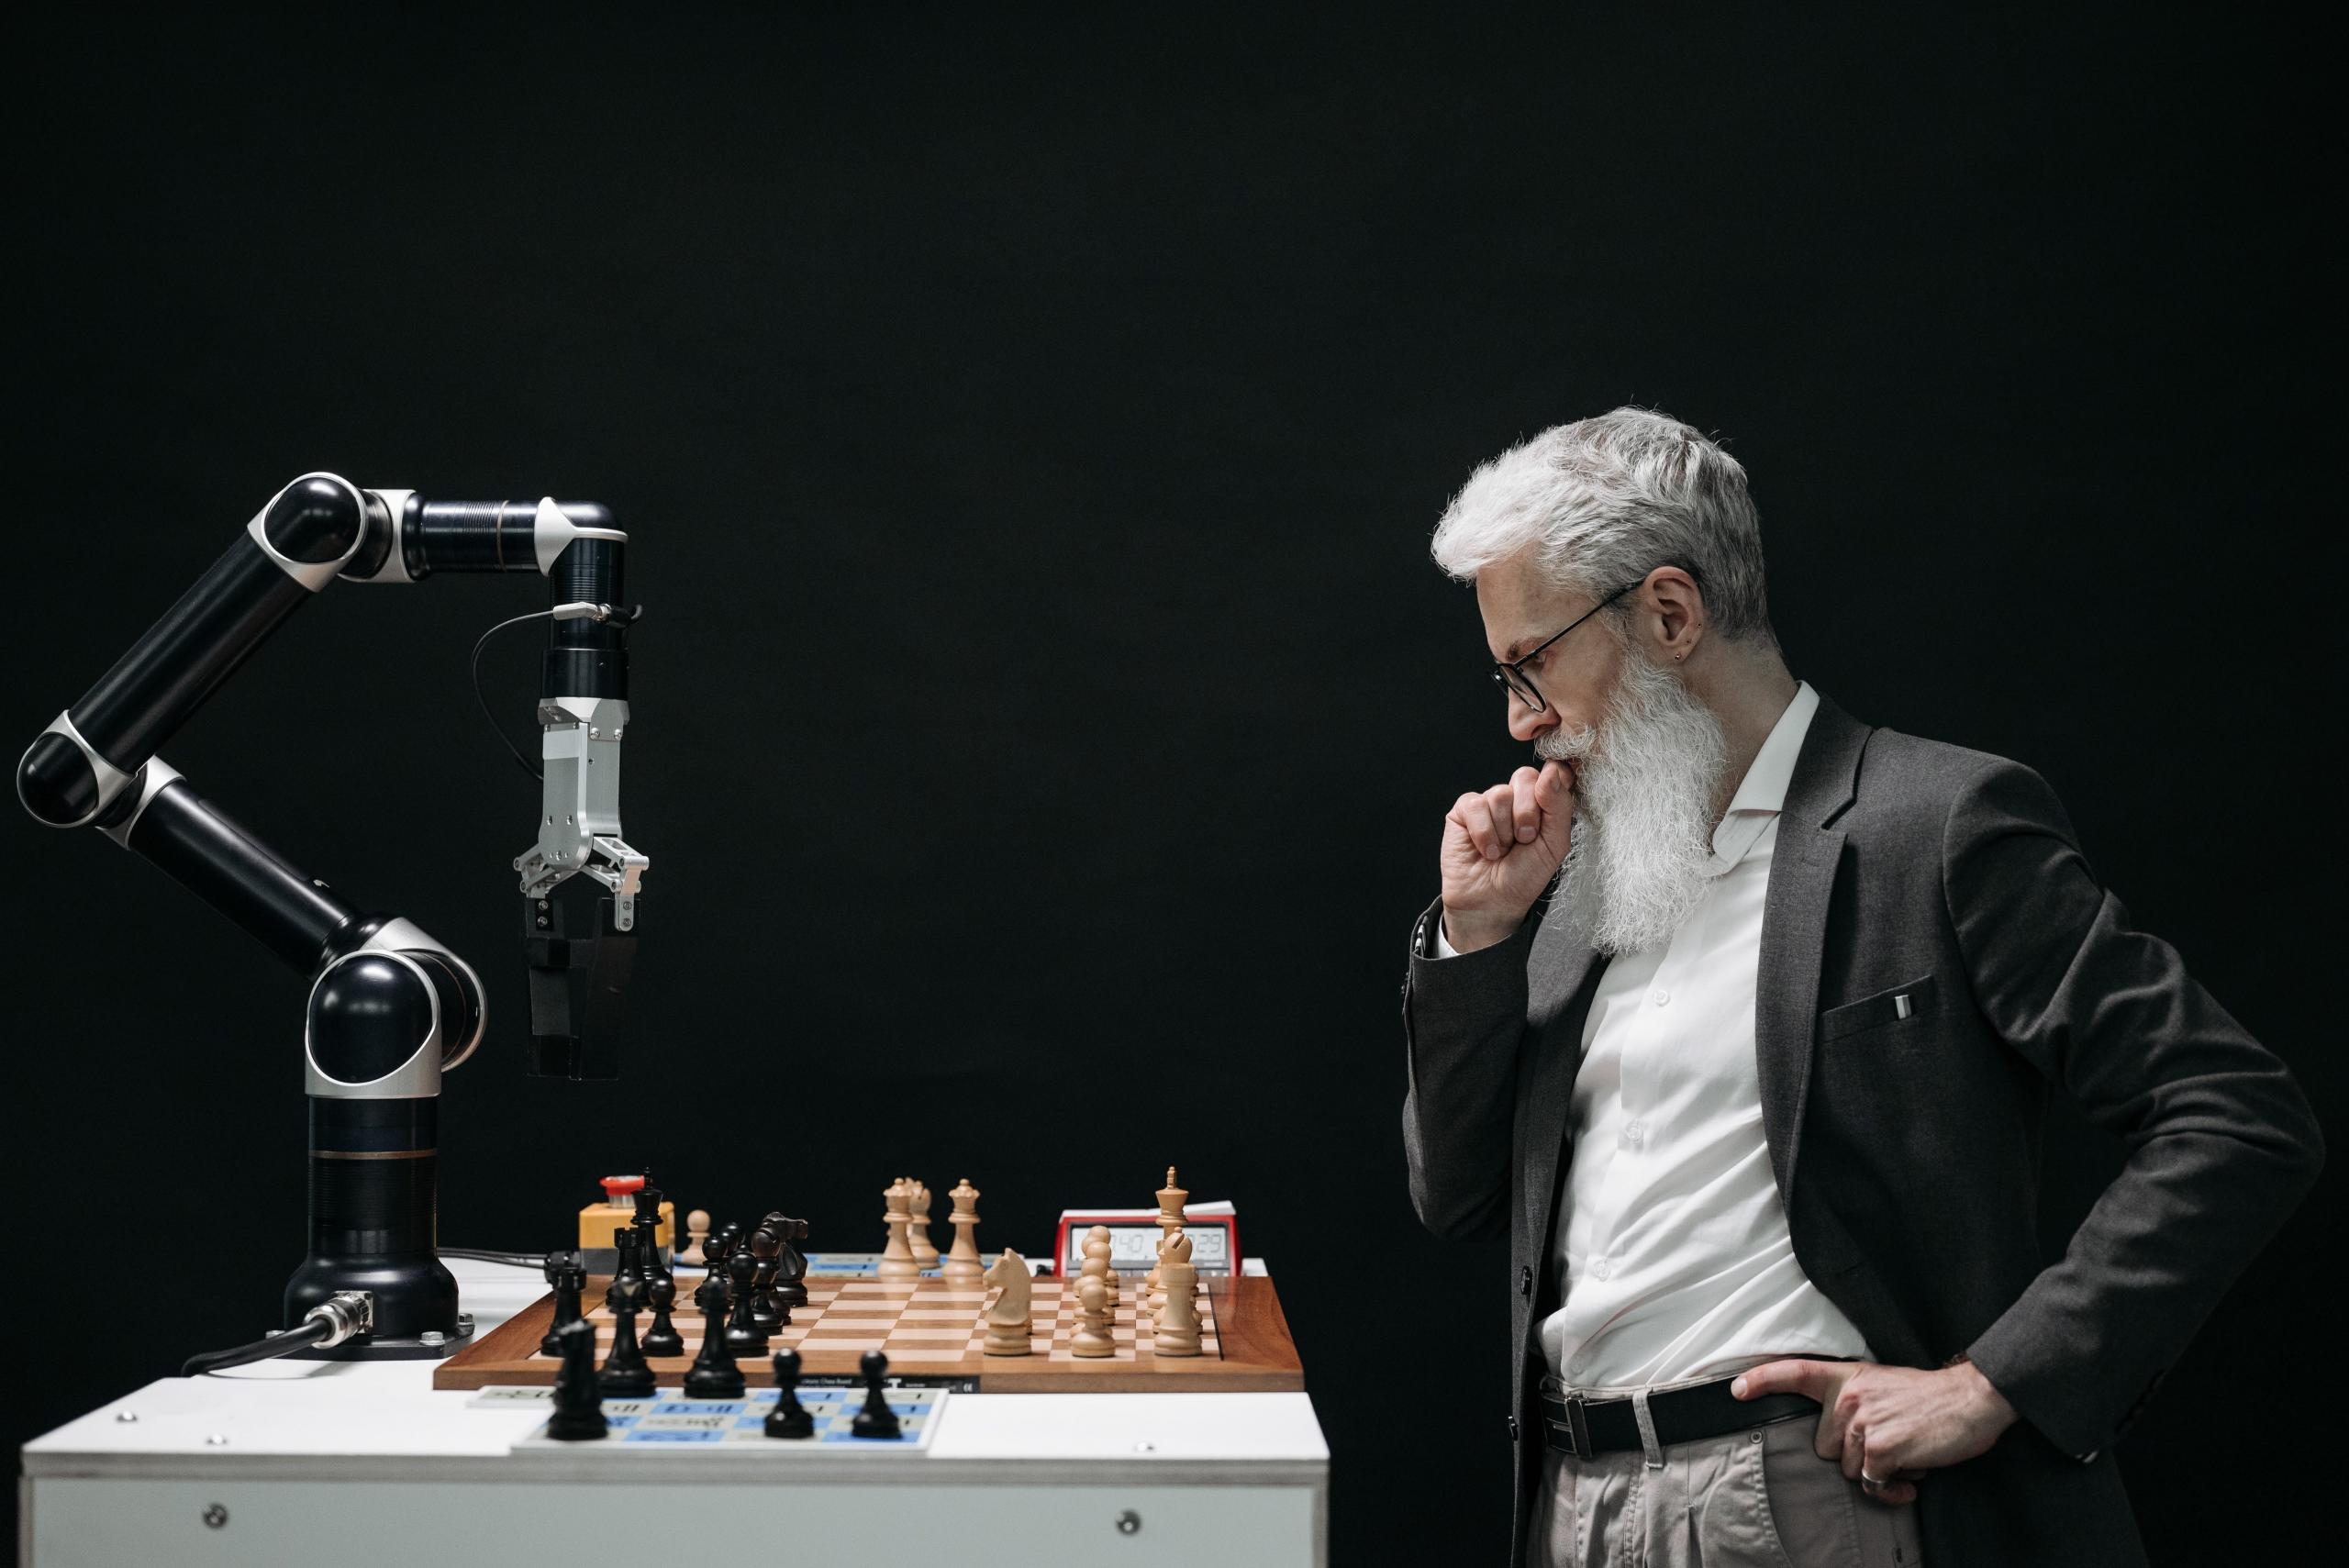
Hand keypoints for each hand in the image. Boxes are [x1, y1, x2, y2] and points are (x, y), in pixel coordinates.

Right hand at [1439, 760, 1575, 952]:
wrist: (1492, 902)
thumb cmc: (1525, 875)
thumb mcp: (1555, 844)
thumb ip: (1559, 805)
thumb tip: (1553, 770)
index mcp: (1542, 801)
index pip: (1552, 772)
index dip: (1553, 778)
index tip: (1551, 799)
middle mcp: (1516, 797)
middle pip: (1525, 777)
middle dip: (1528, 813)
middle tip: (1524, 840)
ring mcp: (1489, 802)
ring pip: (1500, 794)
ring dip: (1504, 831)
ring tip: (1502, 850)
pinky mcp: (1463, 810)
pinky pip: (1476, 805)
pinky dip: (1484, 833)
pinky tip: (1486, 850)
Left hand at [1730, 1358, 2019, 1505]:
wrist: (1971, 1398)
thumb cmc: (1929, 1398)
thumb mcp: (1882, 1385)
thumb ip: (1854, 1402)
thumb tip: (1839, 1438)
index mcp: (1846, 1377)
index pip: (1794, 1373)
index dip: (1762, 1381)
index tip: (1736, 1390)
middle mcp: (1847, 1398)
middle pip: (1826, 1448)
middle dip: (1854, 1454)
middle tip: (1890, 1440)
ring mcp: (1862, 1423)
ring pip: (1849, 1470)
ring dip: (1877, 1470)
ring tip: (1906, 1450)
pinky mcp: (1881, 1449)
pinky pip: (1872, 1484)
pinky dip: (1891, 1488)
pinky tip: (1912, 1473)